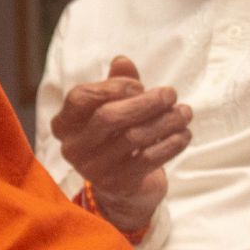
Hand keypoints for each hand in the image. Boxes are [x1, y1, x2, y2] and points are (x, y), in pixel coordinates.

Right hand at [50, 56, 190, 236]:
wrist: (124, 188)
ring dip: (165, 121)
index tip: (140, 85)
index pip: (81, 97)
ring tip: (185, 112)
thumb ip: (117, 83)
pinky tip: (184, 134)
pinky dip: (171, 144)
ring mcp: (94, 169)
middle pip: (108, 117)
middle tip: (171, 94)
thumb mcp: (114, 107)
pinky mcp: (118, 185)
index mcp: (65, 124)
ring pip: (133, 137)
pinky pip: (149, 159)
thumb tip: (122, 61)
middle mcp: (73, 148)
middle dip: (145, 102)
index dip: (113, 86)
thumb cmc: (117, 137)